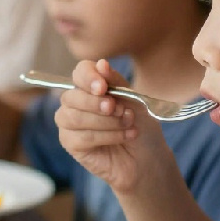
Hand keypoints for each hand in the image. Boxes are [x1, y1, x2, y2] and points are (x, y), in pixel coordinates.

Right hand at [55, 59, 171, 195]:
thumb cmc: (140, 125)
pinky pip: (81, 137)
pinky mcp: (71, 144)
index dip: (88, 77)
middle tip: (120, 110)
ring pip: (74, 117)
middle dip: (97, 103)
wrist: (149, 157)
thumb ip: (116, 81)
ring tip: (128, 124)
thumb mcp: (134, 99)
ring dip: (105, 121)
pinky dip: (107, 136)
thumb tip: (101, 63)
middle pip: (72, 96)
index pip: (79, 72)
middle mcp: (75, 103)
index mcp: (89, 87)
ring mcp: (70, 124)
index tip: (103, 87)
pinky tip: (125, 136)